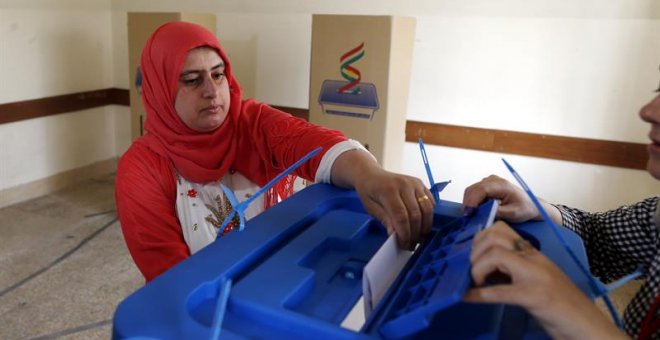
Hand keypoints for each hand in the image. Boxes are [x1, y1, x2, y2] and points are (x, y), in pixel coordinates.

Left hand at [330, 150, 434, 249]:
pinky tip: (421, 224)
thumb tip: (395, 235)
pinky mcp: (421, 184)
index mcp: (389, 190)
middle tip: (411, 245)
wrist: (371, 175)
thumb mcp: (371, 207)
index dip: (405, 233)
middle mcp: (404, 185)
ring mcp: (415, 183)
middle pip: (415, 214)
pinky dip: (428, 216)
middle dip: (415, 233)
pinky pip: (430, 202)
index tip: (404, 245)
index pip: (401, 216)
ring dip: (424, 227)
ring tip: (418, 238)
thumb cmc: (369, 192)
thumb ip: (384, 219)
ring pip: (426, 209)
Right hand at [463, 175, 545, 222]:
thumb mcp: (513, 213)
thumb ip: (498, 212)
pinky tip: (476, 209)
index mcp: (502, 185)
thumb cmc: (524, 209)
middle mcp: (494, 180)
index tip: (468, 213)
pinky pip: (474, 191)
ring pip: (471, 190)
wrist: (530, 205)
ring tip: (472, 214)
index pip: (481, 190)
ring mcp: (489, 181)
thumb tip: (482, 212)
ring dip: (469, 202)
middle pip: (473, 189)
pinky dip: (471, 200)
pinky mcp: (486, 184)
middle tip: (468, 217)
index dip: (472, 201)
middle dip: (468, 203)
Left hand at [465, 222, 626, 339]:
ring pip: (495, 255)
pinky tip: (467, 297)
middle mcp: (534, 259)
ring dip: (477, 269)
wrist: (589, 326)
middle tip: (472, 271)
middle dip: (475, 251)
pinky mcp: (534, 296)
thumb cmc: (563, 306)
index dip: (480, 239)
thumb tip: (482, 269)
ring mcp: (534, 276)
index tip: (474, 256)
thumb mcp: (536, 279)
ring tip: (476, 283)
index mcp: (534, 253)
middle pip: (494, 236)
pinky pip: (498, 291)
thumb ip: (513, 270)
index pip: (501, 229)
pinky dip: (478, 294)